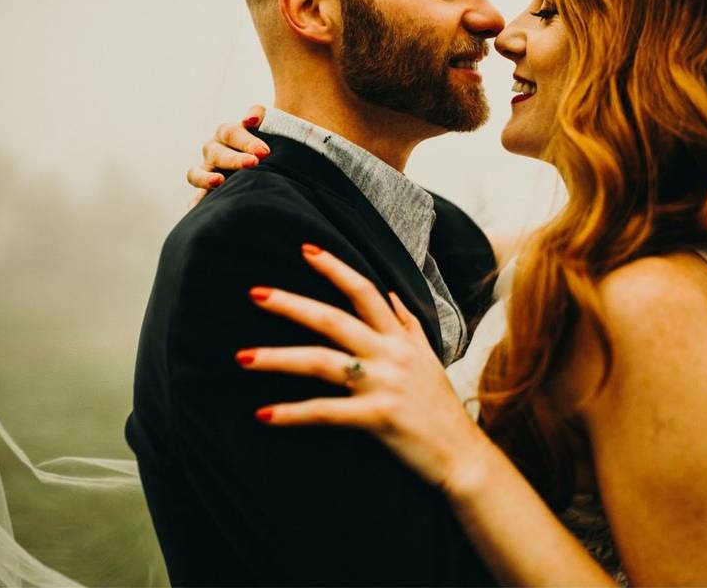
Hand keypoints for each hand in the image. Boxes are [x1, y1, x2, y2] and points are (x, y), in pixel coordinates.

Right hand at [187, 105, 269, 208]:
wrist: (271, 158)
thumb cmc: (270, 139)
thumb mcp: (268, 122)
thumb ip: (259, 113)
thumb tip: (250, 119)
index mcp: (227, 133)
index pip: (231, 133)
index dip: (246, 141)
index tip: (264, 152)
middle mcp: (214, 150)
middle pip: (216, 152)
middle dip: (234, 159)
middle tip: (253, 163)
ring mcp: (208, 171)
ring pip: (196, 173)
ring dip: (205, 178)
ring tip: (219, 182)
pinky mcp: (207, 190)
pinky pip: (197, 197)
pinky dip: (195, 203)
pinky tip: (196, 209)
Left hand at [236, 244, 491, 490]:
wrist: (464, 456)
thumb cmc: (440, 410)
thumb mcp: (430, 358)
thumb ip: (408, 325)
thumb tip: (393, 294)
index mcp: (401, 339)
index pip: (366, 292)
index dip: (336, 269)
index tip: (306, 250)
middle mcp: (392, 355)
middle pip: (335, 319)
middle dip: (292, 304)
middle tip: (255, 293)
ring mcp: (385, 384)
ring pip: (323, 362)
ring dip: (279, 358)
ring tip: (242, 358)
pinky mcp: (378, 417)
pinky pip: (327, 411)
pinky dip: (293, 413)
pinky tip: (264, 414)